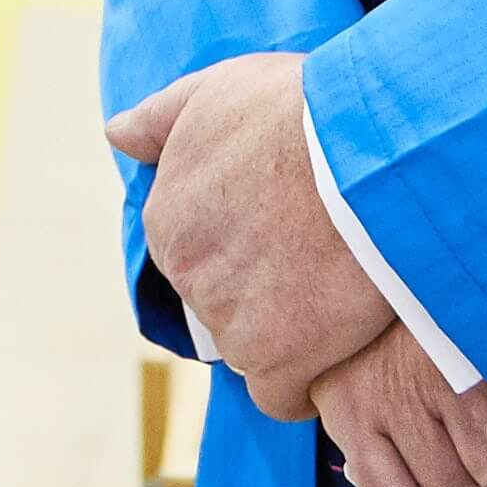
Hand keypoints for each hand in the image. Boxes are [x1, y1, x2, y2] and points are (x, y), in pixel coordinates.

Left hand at [108, 53, 392, 420]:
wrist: (370, 156)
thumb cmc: (301, 113)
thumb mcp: (218, 90)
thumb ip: (159, 120)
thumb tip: (115, 136)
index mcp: (167, 219)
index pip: (194, 252)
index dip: (245, 241)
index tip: (287, 225)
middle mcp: (188, 276)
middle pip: (222, 301)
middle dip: (264, 286)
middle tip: (320, 253)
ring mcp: (231, 323)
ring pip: (252, 346)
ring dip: (290, 330)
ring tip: (340, 289)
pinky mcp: (278, 363)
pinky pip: (282, 397)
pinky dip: (307, 382)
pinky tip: (339, 343)